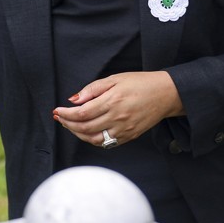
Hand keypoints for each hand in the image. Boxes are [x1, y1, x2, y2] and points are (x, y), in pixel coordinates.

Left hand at [52, 70, 182, 147]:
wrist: (166, 94)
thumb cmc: (140, 83)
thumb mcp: (115, 79)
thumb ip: (92, 89)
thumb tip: (73, 100)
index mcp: (112, 101)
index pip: (82, 113)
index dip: (66, 114)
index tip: (57, 111)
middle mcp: (117, 118)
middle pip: (84, 128)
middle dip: (67, 124)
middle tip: (60, 118)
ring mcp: (124, 130)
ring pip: (93, 139)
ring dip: (78, 134)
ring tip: (70, 125)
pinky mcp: (129, 136)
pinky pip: (106, 143)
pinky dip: (92, 140)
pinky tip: (86, 132)